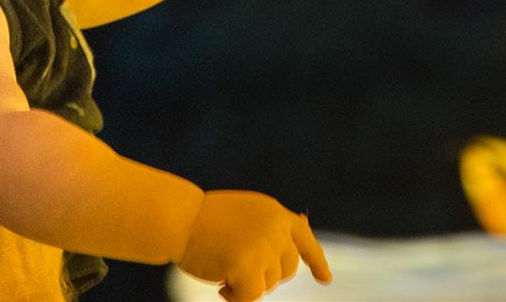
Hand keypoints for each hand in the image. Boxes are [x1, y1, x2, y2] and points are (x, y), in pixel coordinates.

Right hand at [176, 190, 330, 301]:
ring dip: (246, 286)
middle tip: (236, 271)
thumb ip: (269, 229)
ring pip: (268, 286)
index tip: (325, 279)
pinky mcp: (249, 265)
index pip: (304, 239)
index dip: (316, 261)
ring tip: (223, 271)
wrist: (180, 218)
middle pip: (286, 271)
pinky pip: (252, 297)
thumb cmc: (204, 219)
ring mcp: (264, 246)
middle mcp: (275, 227)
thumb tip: (298, 236)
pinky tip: (221, 286)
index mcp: (274, 213)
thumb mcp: (245, 216)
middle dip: (264, 277)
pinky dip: (237, 298)